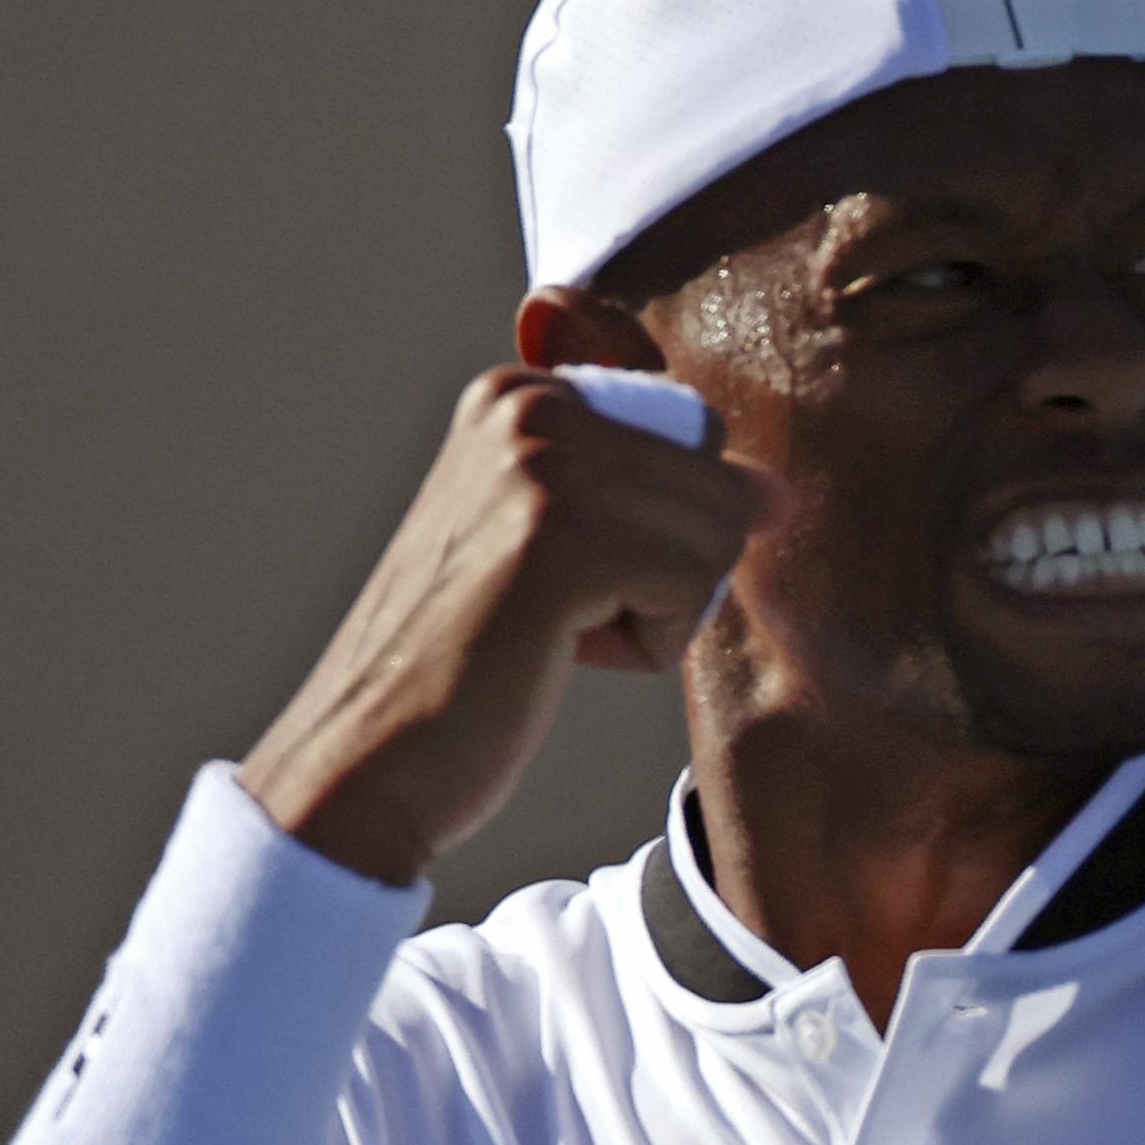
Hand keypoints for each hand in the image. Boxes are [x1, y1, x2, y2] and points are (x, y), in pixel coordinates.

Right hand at [237, 367, 779, 885]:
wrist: (368, 751)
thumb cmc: (465, 665)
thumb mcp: (550, 544)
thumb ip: (652, 497)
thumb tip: (776, 495)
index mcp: (519, 393)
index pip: (692, 441)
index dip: (657, 534)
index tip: (554, 574)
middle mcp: (530, 407)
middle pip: (714, 484)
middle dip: (665, 573)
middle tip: (555, 614)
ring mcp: (543, 465)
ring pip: (715, 535)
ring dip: (657, 612)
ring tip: (551, 633)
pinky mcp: (564, 537)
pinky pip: (691, 586)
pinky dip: (647, 646)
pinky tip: (555, 654)